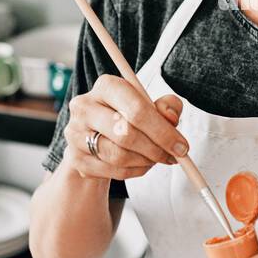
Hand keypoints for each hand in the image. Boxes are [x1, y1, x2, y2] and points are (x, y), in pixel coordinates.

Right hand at [61, 75, 186, 181]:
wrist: (96, 138)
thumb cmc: (128, 117)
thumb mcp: (151, 106)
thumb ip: (167, 107)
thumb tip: (171, 117)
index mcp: (106, 86)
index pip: (137, 109)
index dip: (163, 131)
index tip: (182, 147)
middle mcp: (84, 106)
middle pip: (126, 133)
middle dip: (156, 148)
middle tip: (173, 156)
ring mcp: (76, 133)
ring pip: (118, 155)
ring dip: (145, 161)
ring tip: (157, 158)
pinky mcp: (76, 158)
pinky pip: (112, 170)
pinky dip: (134, 171)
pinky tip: (142, 164)